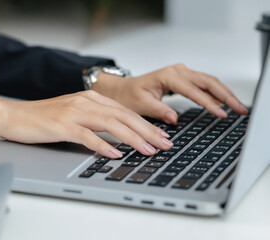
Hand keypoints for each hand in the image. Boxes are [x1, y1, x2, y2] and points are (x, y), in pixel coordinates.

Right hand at [0, 90, 173, 158]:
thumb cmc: (42, 117)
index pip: (125, 111)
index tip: (161, 136)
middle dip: (148, 131)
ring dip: (133, 138)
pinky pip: (87, 136)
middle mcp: (85, 102)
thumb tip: (118, 136)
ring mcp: (73, 112)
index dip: (146, 124)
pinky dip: (103, 145)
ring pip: (111, 124)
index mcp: (90, 98)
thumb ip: (95, 121)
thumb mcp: (73, 114)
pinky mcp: (61, 125)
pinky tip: (115, 154)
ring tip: (148, 150)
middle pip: (124, 116)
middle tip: (165, 144)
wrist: (14, 115)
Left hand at [93, 64, 247, 123]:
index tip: (220, 113)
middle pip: (208, 81)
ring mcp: (181, 73)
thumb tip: (174, 118)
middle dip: (225, 95)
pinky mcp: (183, 78)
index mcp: (167, 76)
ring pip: (209, 81)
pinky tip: (223, 102)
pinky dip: (215, 92)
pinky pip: (203, 84)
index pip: (193, 90)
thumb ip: (158, 110)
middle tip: (239, 109)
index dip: (208, 103)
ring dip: (224, 93)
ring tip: (237, 107)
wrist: (122, 90)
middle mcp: (177, 71)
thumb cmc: (129, 96)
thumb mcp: (141, 105)